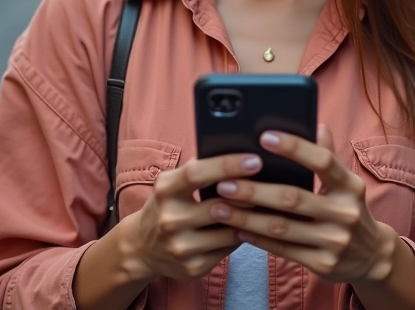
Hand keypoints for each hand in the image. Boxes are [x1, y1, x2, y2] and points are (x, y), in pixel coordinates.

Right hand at [130, 152, 263, 280]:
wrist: (142, 247)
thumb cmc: (167, 204)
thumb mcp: (172, 181)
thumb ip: (200, 166)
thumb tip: (236, 147)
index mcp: (165, 190)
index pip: (197, 174)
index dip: (227, 165)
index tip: (255, 159)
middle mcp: (170, 220)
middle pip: (219, 205)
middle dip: (249, 195)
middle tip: (272, 183)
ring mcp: (181, 247)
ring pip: (230, 230)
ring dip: (251, 217)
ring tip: (268, 204)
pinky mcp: (194, 268)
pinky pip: (229, 248)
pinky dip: (243, 235)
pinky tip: (253, 225)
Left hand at [208, 125, 396, 283]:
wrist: (371, 256)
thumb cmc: (347, 207)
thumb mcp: (346, 182)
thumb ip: (328, 155)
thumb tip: (316, 124)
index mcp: (350, 185)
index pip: (322, 162)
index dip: (294, 148)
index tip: (264, 137)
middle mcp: (344, 213)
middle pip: (293, 198)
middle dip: (255, 190)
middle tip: (225, 181)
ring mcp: (334, 241)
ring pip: (282, 227)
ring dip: (247, 217)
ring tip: (220, 206)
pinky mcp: (323, 264)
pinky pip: (283, 250)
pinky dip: (257, 239)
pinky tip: (237, 229)